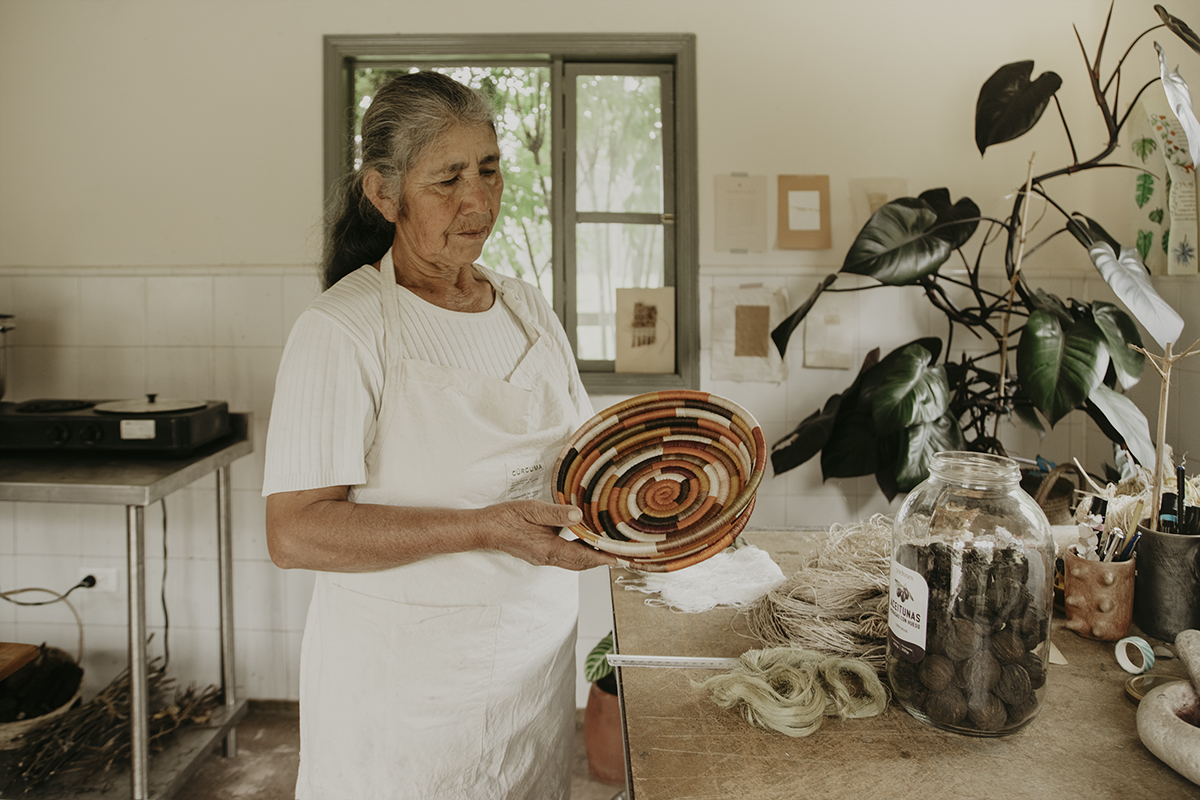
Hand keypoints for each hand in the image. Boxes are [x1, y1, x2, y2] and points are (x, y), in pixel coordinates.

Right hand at [482, 500, 617, 570]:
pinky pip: (563, 558)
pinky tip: (579, 543)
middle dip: (598, 561)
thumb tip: (578, 516)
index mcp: (548, 549)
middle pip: (580, 564)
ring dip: (588, 558)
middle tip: (617, 556)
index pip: (582, 557)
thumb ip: (557, 514)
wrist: (485, 529)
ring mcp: (542, 558)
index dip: (601, 558)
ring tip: (603, 550)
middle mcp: (547, 558)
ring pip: (572, 562)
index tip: (617, 559)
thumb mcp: (533, 510)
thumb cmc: (506, 518)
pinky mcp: (537, 554)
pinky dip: (576, 554)